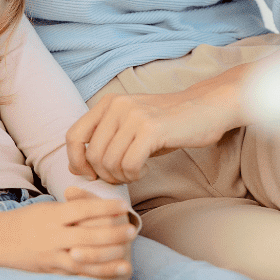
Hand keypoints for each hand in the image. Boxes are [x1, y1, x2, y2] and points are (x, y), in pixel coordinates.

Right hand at [0, 194, 133, 279]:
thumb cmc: (27, 221)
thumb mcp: (47, 209)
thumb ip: (71, 208)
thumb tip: (100, 206)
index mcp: (52, 215)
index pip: (83, 209)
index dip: (105, 208)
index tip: (124, 206)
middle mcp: (52, 235)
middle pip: (88, 235)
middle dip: (112, 234)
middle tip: (132, 231)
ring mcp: (51, 256)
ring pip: (84, 259)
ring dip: (108, 260)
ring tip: (128, 259)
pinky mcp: (51, 272)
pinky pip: (76, 276)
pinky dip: (95, 278)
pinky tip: (110, 279)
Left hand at [66, 80, 243, 184]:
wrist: (206, 108)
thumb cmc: (168, 123)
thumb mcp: (130, 126)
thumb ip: (104, 142)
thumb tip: (76, 168)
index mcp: (107, 103)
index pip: (73, 136)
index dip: (76, 161)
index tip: (91, 174)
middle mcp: (117, 106)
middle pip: (92, 155)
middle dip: (105, 175)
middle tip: (124, 176)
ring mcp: (134, 116)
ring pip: (110, 163)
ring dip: (122, 176)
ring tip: (136, 171)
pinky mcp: (151, 130)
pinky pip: (130, 165)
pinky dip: (136, 174)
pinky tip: (146, 169)